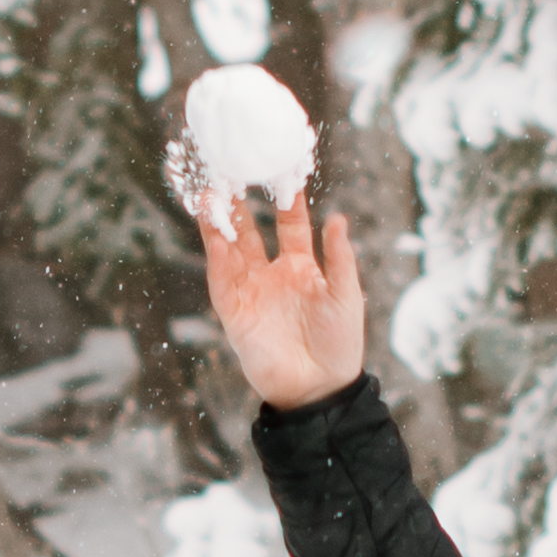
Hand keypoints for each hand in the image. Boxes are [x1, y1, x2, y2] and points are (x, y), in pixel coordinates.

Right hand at [194, 181, 367, 407]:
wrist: (318, 389)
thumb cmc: (339, 344)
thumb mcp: (345, 295)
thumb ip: (338, 258)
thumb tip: (338, 218)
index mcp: (301, 267)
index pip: (289, 223)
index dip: (286, 198)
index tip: (281, 167)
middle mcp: (271, 274)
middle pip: (250, 230)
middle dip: (239, 202)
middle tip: (231, 170)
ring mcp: (250, 291)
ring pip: (229, 249)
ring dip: (219, 222)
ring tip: (211, 194)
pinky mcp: (234, 311)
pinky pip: (221, 278)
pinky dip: (216, 256)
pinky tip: (214, 233)